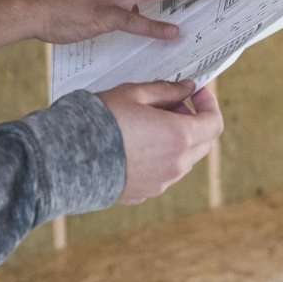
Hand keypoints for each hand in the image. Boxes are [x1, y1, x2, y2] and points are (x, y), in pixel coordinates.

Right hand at [99, 79, 222, 203]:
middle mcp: (176, 165)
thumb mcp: (134, 94)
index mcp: (179, 137)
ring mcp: (161, 183)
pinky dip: (160, 158)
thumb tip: (186, 88)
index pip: (214, 123)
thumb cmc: (100, 120)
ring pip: (183, 159)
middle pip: (203, 143)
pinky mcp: (144, 193)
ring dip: (176, 140)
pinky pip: (163, 174)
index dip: (210, 104)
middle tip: (171, 104)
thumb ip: (166, 91)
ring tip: (149, 124)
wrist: (68, 158)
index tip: (197, 93)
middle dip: (193, 120)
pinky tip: (136, 145)